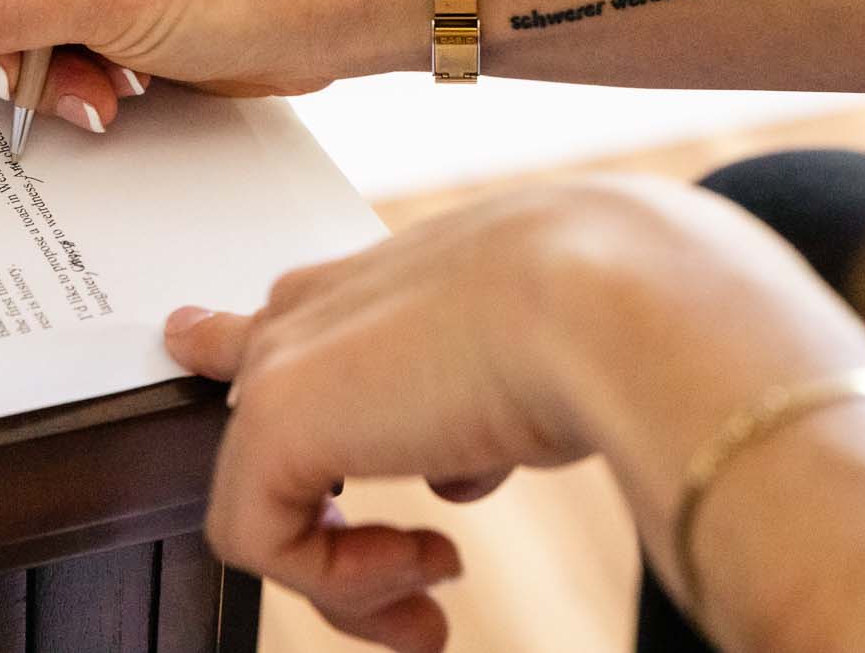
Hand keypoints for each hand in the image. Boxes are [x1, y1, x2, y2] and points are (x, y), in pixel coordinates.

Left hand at [161, 176, 864, 652]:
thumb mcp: (553, 356)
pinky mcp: (270, 417)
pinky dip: (340, 583)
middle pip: (263, 402)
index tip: (240, 374)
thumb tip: (461, 475)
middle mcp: (329, 302)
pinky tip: (429, 564)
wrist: (620, 301)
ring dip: (354, 572)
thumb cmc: (624, 311)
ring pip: (267, 492)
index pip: (303, 317)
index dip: (278, 373)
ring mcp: (288, 355)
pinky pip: (260, 538)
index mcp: (397, 272)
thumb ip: (486, 412)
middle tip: (429, 576)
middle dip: (328, 512)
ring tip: (437, 593)